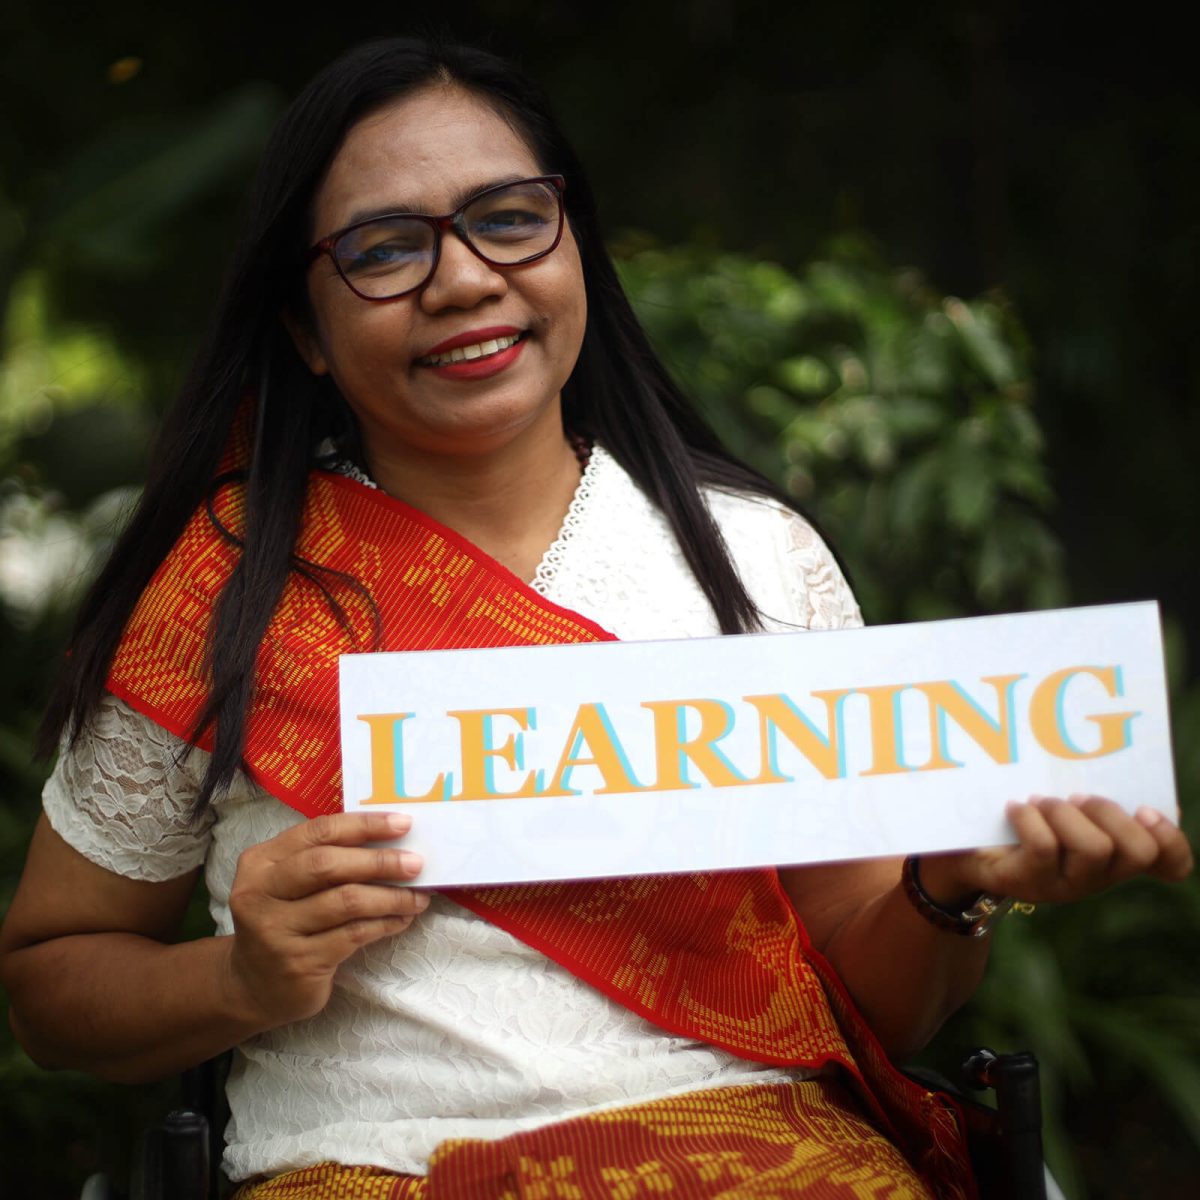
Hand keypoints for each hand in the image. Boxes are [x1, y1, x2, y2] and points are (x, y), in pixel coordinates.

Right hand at [224, 812, 426, 1030]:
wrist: (254, 987)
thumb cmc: (284, 922)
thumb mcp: (288, 884)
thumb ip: (325, 859)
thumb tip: (392, 841)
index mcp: (261, 861)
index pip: (318, 832)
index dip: (364, 825)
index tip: (403, 823)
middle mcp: (260, 893)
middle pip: (328, 866)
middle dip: (379, 861)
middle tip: (417, 863)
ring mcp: (276, 930)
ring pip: (346, 902)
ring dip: (391, 897)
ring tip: (418, 897)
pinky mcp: (298, 962)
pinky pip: (353, 934)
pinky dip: (384, 924)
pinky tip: (401, 920)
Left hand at [920, 795, 1193, 907]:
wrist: (965, 844)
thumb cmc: (1025, 816)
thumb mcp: (1063, 803)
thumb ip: (1094, 794)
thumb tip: (1133, 778)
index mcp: (1115, 856)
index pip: (1169, 864)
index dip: (1170, 841)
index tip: (1148, 810)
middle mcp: (1098, 876)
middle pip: (1137, 851)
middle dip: (1110, 813)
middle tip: (1078, 796)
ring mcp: (1065, 885)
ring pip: (1094, 849)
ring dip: (1066, 814)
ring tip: (1043, 802)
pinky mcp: (1029, 883)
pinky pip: (1045, 848)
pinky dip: (1031, 819)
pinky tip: (1016, 807)